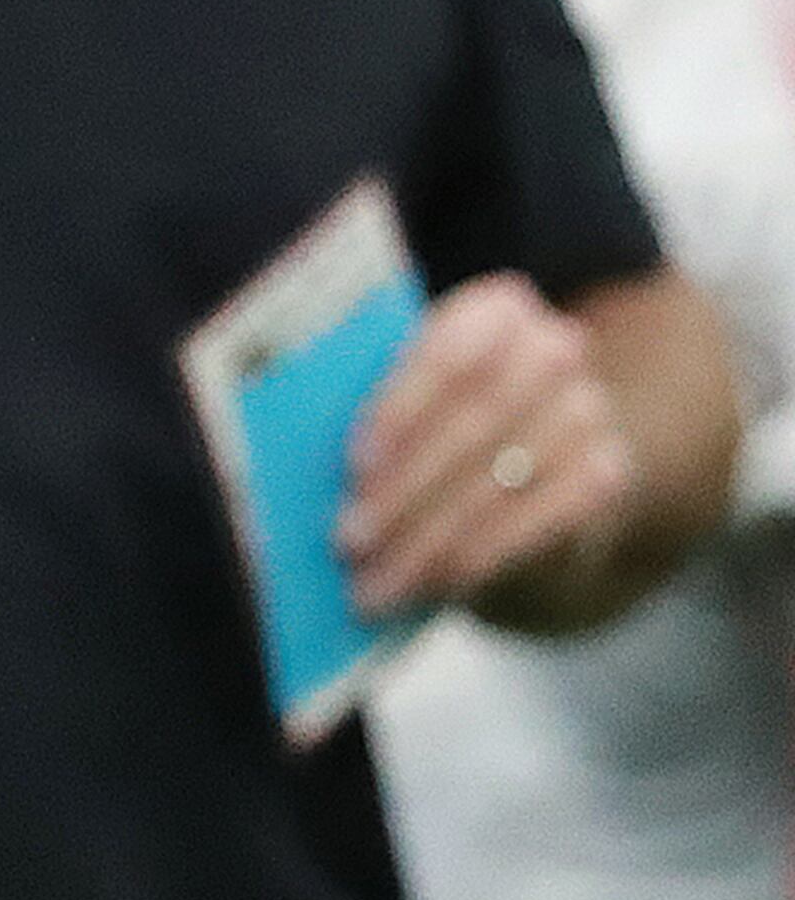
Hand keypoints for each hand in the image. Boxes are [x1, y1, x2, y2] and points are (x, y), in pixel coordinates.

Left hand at [342, 271, 637, 614]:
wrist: (531, 447)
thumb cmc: (433, 410)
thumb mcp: (404, 389)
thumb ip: (365, 399)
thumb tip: (293, 449)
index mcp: (496, 308)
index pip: (451, 353)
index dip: (402, 409)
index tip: (353, 465)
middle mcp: (554, 350)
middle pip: (475, 425)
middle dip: (406, 491)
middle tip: (347, 540)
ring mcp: (588, 413)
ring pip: (500, 486)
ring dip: (429, 542)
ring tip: (370, 584)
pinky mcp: (608, 475)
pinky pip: (536, 528)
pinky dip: (474, 564)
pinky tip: (425, 591)